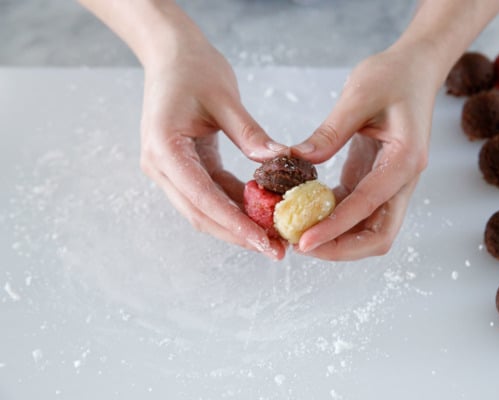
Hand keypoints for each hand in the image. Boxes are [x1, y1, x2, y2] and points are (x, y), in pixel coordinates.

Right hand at [139, 36, 287, 259]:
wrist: (169, 53)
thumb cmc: (193, 67)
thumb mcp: (225, 97)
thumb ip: (249, 133)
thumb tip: (278, 161)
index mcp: (164, 148)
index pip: (202, 197)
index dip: (234, 223)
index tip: (263, 241)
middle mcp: (160, 165)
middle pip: (200, 213)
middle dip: (238, 234)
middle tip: (275, 249)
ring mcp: (168, 169)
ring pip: (203, 209)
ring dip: (236, 225)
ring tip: (272, 237)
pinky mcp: (181, 166)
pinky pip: (208, 193)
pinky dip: (233, 205)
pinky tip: (260, 212)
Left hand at [292, 41, 442, 259]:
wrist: (414, 68)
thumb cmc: (393, 75)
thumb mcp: (358, 96)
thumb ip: (330, 132)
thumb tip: (298, 161)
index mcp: (405, 160)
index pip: (369, 206)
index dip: (335, 228)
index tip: (304, 242)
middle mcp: (402, 179)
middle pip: (378, 235)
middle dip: (340, 247)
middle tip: (300, 245)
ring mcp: (390, 183)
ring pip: (368, 228)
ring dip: (336, 238)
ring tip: (297, 233)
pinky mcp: (374, 179)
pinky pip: (355, 210)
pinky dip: (332, 218)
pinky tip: (305, 213)